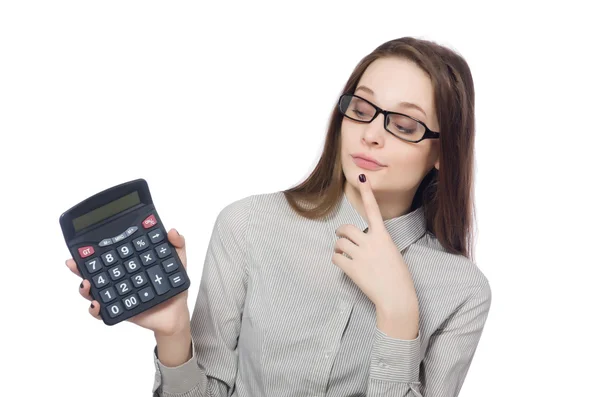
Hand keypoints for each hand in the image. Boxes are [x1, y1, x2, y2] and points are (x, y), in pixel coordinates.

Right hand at [65, 228, 190, 335]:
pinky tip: (97, 305)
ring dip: (85, 288)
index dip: (94, 248)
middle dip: (80, 266)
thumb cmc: (173, 286)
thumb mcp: (177, 261)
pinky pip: (103, 312)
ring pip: (94, 290)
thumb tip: (171, 230)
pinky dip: (96, 310)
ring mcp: (118, 295)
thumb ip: (176, 244)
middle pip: (95, 271)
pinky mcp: (119, 311)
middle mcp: (119, 278)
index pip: (109, 253)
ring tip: (86, 284)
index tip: (85, 245)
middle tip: (74, 262)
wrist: (176, 314)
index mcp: (129, 263)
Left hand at [332, 175, 418, 317]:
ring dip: (339, 247)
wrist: (396, 298)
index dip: (367, 193)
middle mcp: (370, 242)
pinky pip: (336, 258)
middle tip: (341, 236)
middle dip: (341, 232)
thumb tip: (364, 243)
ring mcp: (360, 255)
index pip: (373, 210)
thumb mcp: (393, 254)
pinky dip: (337, 260)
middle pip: (347, 228)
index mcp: (383, 237)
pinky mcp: (352, 269)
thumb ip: (378, 244)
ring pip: (339, 243)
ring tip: (344, 254)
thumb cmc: (398, 278)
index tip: (362, 177)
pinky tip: (343, 264)